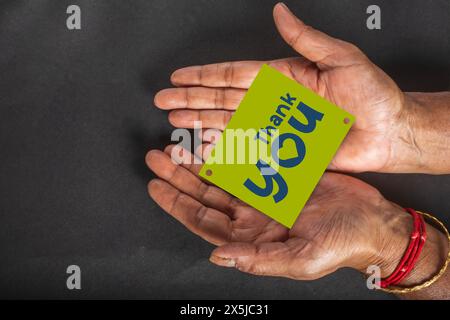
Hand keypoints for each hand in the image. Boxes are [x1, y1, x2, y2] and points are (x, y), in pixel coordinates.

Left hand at [146, 146, 447, 294]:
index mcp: (250, 236)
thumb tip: (217, 257)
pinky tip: (211, 138)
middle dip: (179, 176)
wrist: (370, 222)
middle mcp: (251, 214)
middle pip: (205, 194)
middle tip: (157, 155)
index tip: (155, 185)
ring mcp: (263, 192)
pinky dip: (227, 149)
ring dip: (197, 160)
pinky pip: (245, 159)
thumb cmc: (339, 245)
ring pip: (220, 175)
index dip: (176, 203)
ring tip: (175, 145)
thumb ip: (257, 259)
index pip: (202, 219)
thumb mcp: (299, 258)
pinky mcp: (278, 173)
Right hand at [153, 3, 412, 172]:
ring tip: (175, 122)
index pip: (234, 75)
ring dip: (200, 124)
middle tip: (163, 100)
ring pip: (229, 125)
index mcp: (282, 78)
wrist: (388, 131)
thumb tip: (280, 12)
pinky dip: (224, 151)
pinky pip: (248, 151)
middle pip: (223, 101)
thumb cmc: (372, 94)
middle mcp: (273, 104)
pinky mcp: (282, 152)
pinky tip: (203, 148)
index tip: (179, 76)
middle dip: (191, 100)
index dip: (204, 75)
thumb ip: (305, 39)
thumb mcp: (340, 58)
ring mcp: (275, 128)